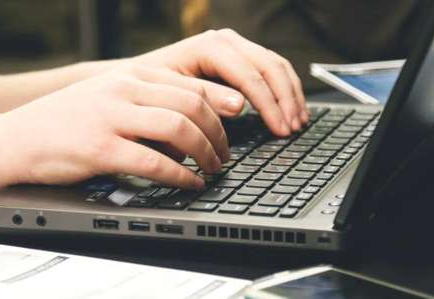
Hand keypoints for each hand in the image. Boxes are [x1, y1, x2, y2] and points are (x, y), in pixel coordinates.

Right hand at [0, 65, 233, 188]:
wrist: (14, 139)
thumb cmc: (62, 123)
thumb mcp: (106, 98)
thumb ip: (144, 103)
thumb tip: (189, 125)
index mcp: (128, 75)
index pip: (188, 84)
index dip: (220, 106)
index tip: (236, 122)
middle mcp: (122, 90)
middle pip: (191, 105)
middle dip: (218, 133)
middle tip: (225, 154)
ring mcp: (110, 118)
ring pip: (179, 128)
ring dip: (205, 152)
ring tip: (212, 169)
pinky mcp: (100, 149)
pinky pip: (154, 162)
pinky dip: (180, 175)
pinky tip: (189, 183)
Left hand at [134, 28, 308, 135]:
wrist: (134, 80)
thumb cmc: (148, 91)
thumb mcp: (172, 96)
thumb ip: (204, 99)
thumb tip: (240, 105)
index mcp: (208, 47)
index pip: (250, 74)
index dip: (269, 104)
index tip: (280, 128)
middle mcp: (225, 41)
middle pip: (269, 66)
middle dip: (285, 100)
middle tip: (293, 129)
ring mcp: (234, 46)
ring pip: (276, 65)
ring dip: (291, 95)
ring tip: (298, 123)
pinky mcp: (239, 57)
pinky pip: (271, 69)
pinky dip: (285, 90)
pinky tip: (291, 110)